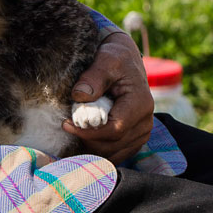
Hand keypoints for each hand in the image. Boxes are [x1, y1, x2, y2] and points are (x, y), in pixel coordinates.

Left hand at [62, 31, 153, 164]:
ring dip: (91, 146)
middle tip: (67, 125)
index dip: (88, 132)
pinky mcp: (135, 139)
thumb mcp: (106, 60)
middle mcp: (145, 122)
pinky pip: (116, 154)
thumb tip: (79, 96)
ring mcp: (142, 133)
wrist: (124, 61)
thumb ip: (93, 77)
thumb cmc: (115, 58)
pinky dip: (98, 149)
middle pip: (113, 145)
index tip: (66, 123)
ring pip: (113, 153)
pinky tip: (84, 136)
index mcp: (140, 104)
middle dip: (87, 139)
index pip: (114, 130)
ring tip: (75, 129)